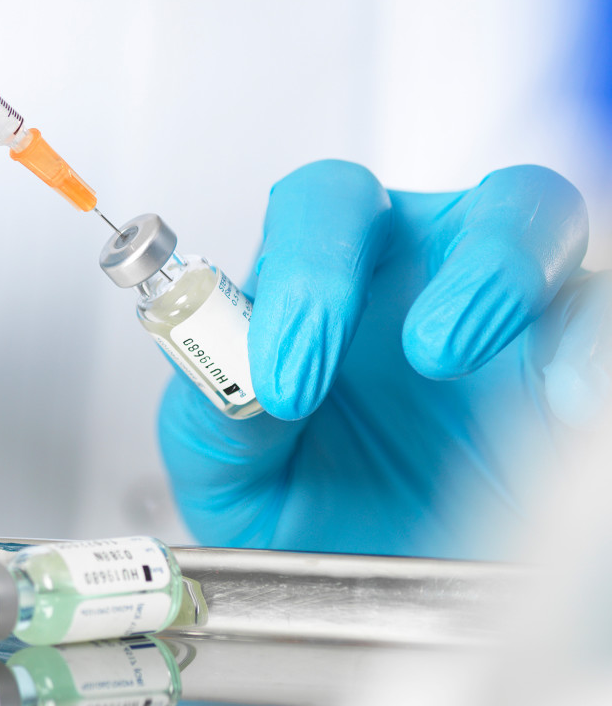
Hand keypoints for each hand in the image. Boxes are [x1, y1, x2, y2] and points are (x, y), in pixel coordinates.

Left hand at [159, 160, 609, 558]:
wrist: (339, 593)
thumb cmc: (282, 507)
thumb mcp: (221, 468)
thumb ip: (219, 412)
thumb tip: (242, 369)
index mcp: (331, 279)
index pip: (325, 207)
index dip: (311, 269)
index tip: (286, 375)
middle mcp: (429, 280)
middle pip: (473, 200)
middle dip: (458, 261)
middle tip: (426, 351)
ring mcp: (514, 327)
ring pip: (550, 232)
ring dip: (518, 278)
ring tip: (474, 360)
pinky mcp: (567, 384)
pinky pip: (600, 331)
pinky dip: (593, 356)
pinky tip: (565, 410)